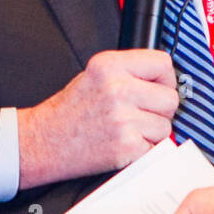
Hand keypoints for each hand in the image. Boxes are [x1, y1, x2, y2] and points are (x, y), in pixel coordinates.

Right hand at [16, 49, 179, 189]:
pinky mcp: (126, 145)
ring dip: (152, 132)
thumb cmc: (69, 111)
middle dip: (160, 110)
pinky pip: (156, 146)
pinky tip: (122, 143)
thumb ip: (128, 71)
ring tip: (127, 130)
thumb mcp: (94, 75)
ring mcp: (123, 118)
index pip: (163, 63)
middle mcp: (117, 88)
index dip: (164, 78)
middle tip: (139, 115)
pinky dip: (144, 149)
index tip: (157, 88)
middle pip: (170, 97)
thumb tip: (163, 78)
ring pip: (165, 125)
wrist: (44, 141)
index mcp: (109, 65)